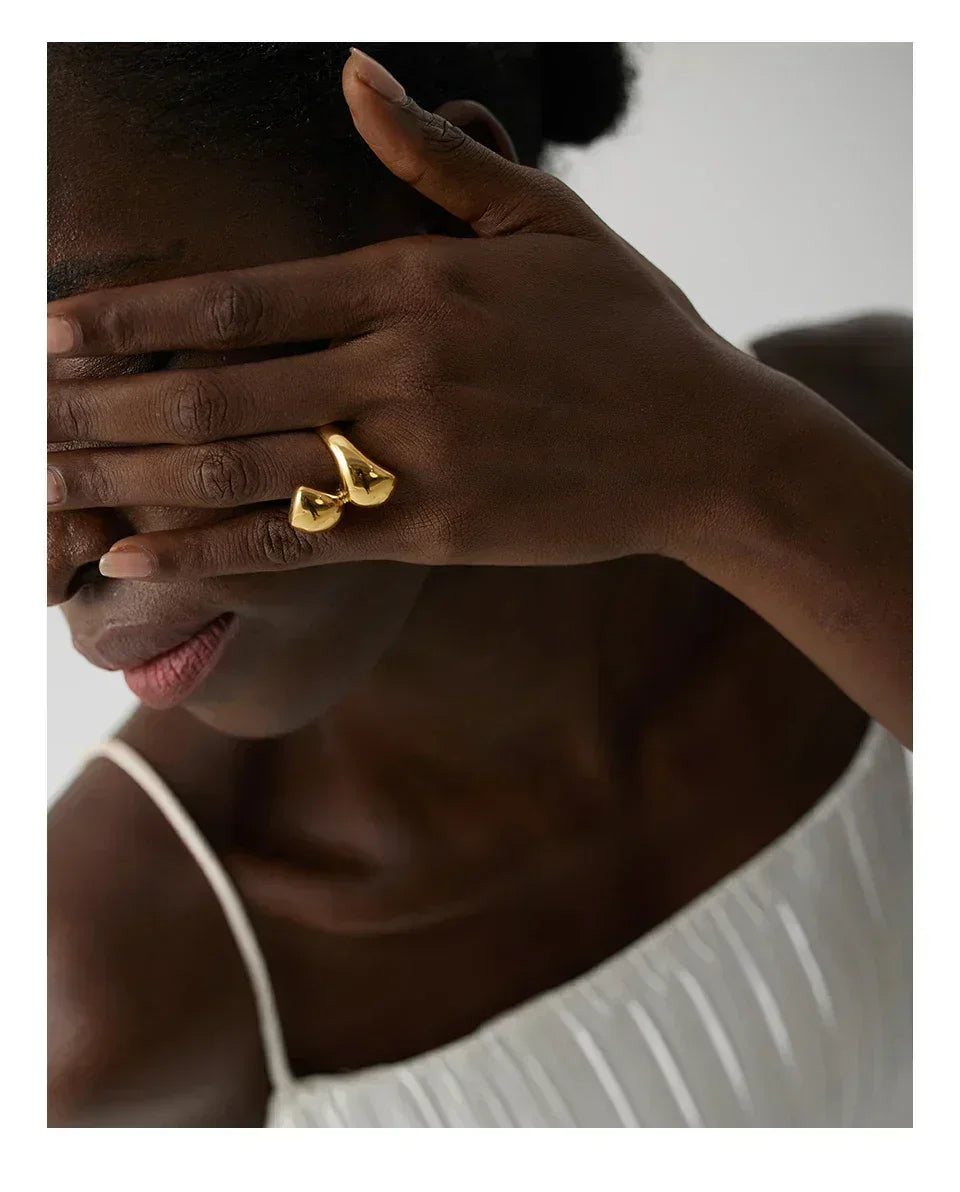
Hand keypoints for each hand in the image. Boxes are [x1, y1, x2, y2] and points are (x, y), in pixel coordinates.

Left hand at [47, 49, 779, 581]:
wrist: (706, 443)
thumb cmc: (628, 327)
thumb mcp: (543, 220)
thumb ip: (436, 158)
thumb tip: (353, 77)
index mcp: (413, 280)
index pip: (237, 296)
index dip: (129, 317)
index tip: (50, 330)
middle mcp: (398, 365)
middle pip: (212, 385)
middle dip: (99, 402)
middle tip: (19, 411)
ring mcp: (413, 455)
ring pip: (238, 467)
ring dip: (128, 474)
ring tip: (44, 479)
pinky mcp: (433, 532)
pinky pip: (295, 544)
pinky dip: (204, 551)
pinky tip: (130, 556)